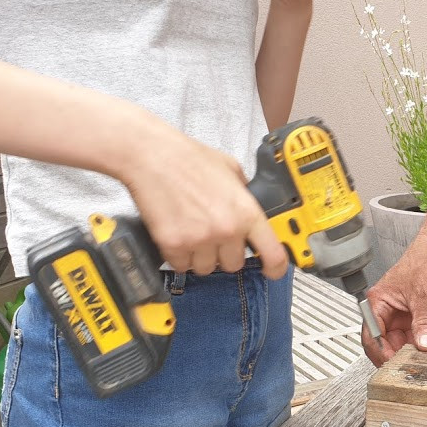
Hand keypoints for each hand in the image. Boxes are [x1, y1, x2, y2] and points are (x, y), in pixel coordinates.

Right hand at [114, 117, 288, 279]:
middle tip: (212, 236)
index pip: (273, 254)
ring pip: (206, 268)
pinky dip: (178, 256)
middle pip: (234, 265)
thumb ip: (244, 195)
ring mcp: (200, 240)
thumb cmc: (188, 158)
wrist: (151, 155)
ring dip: (200, 257)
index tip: (271, 271)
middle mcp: (227, 230)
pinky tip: (176, 234)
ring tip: (191, 232)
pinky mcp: (173, 245)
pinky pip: (181, 266)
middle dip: (225, 254)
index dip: (275, 268)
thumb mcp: (231, 170)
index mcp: (246, 212)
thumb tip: (249, 208)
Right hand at [361, 244, 426, 365]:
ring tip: (416, 363)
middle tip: (405, 369)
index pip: (372, 336)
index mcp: (377, 301)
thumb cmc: (425, 261)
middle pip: (381, 342)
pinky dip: (415, 346)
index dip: (381, 353)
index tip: (393, 366)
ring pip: (395, 342)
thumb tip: (424, 345)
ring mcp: (397, 314)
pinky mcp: (410, 316)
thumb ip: (424, 323)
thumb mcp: (425, 296)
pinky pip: (408, 337)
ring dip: (405, 353)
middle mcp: (384, 309)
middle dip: (392, 356)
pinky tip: (423, 352)